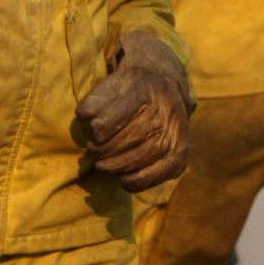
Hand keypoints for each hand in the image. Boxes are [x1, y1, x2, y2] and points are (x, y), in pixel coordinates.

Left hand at [76, 31, 190, 191]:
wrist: (166, 90)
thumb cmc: (131, 90)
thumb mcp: (113, 83)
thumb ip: (96, 98)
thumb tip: (83, 115)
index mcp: (146, 87)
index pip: (117, 114)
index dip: (99, 128)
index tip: (92, 131)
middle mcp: (165, 110)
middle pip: (128, 139)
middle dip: (104, 149)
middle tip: (92, 150)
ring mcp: (176, 134)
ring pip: (140, 158)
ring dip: (115, 166)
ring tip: (101, 165)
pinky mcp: (180, 155)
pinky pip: (156, 175)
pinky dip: (135, 181)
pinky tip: (122, 178)